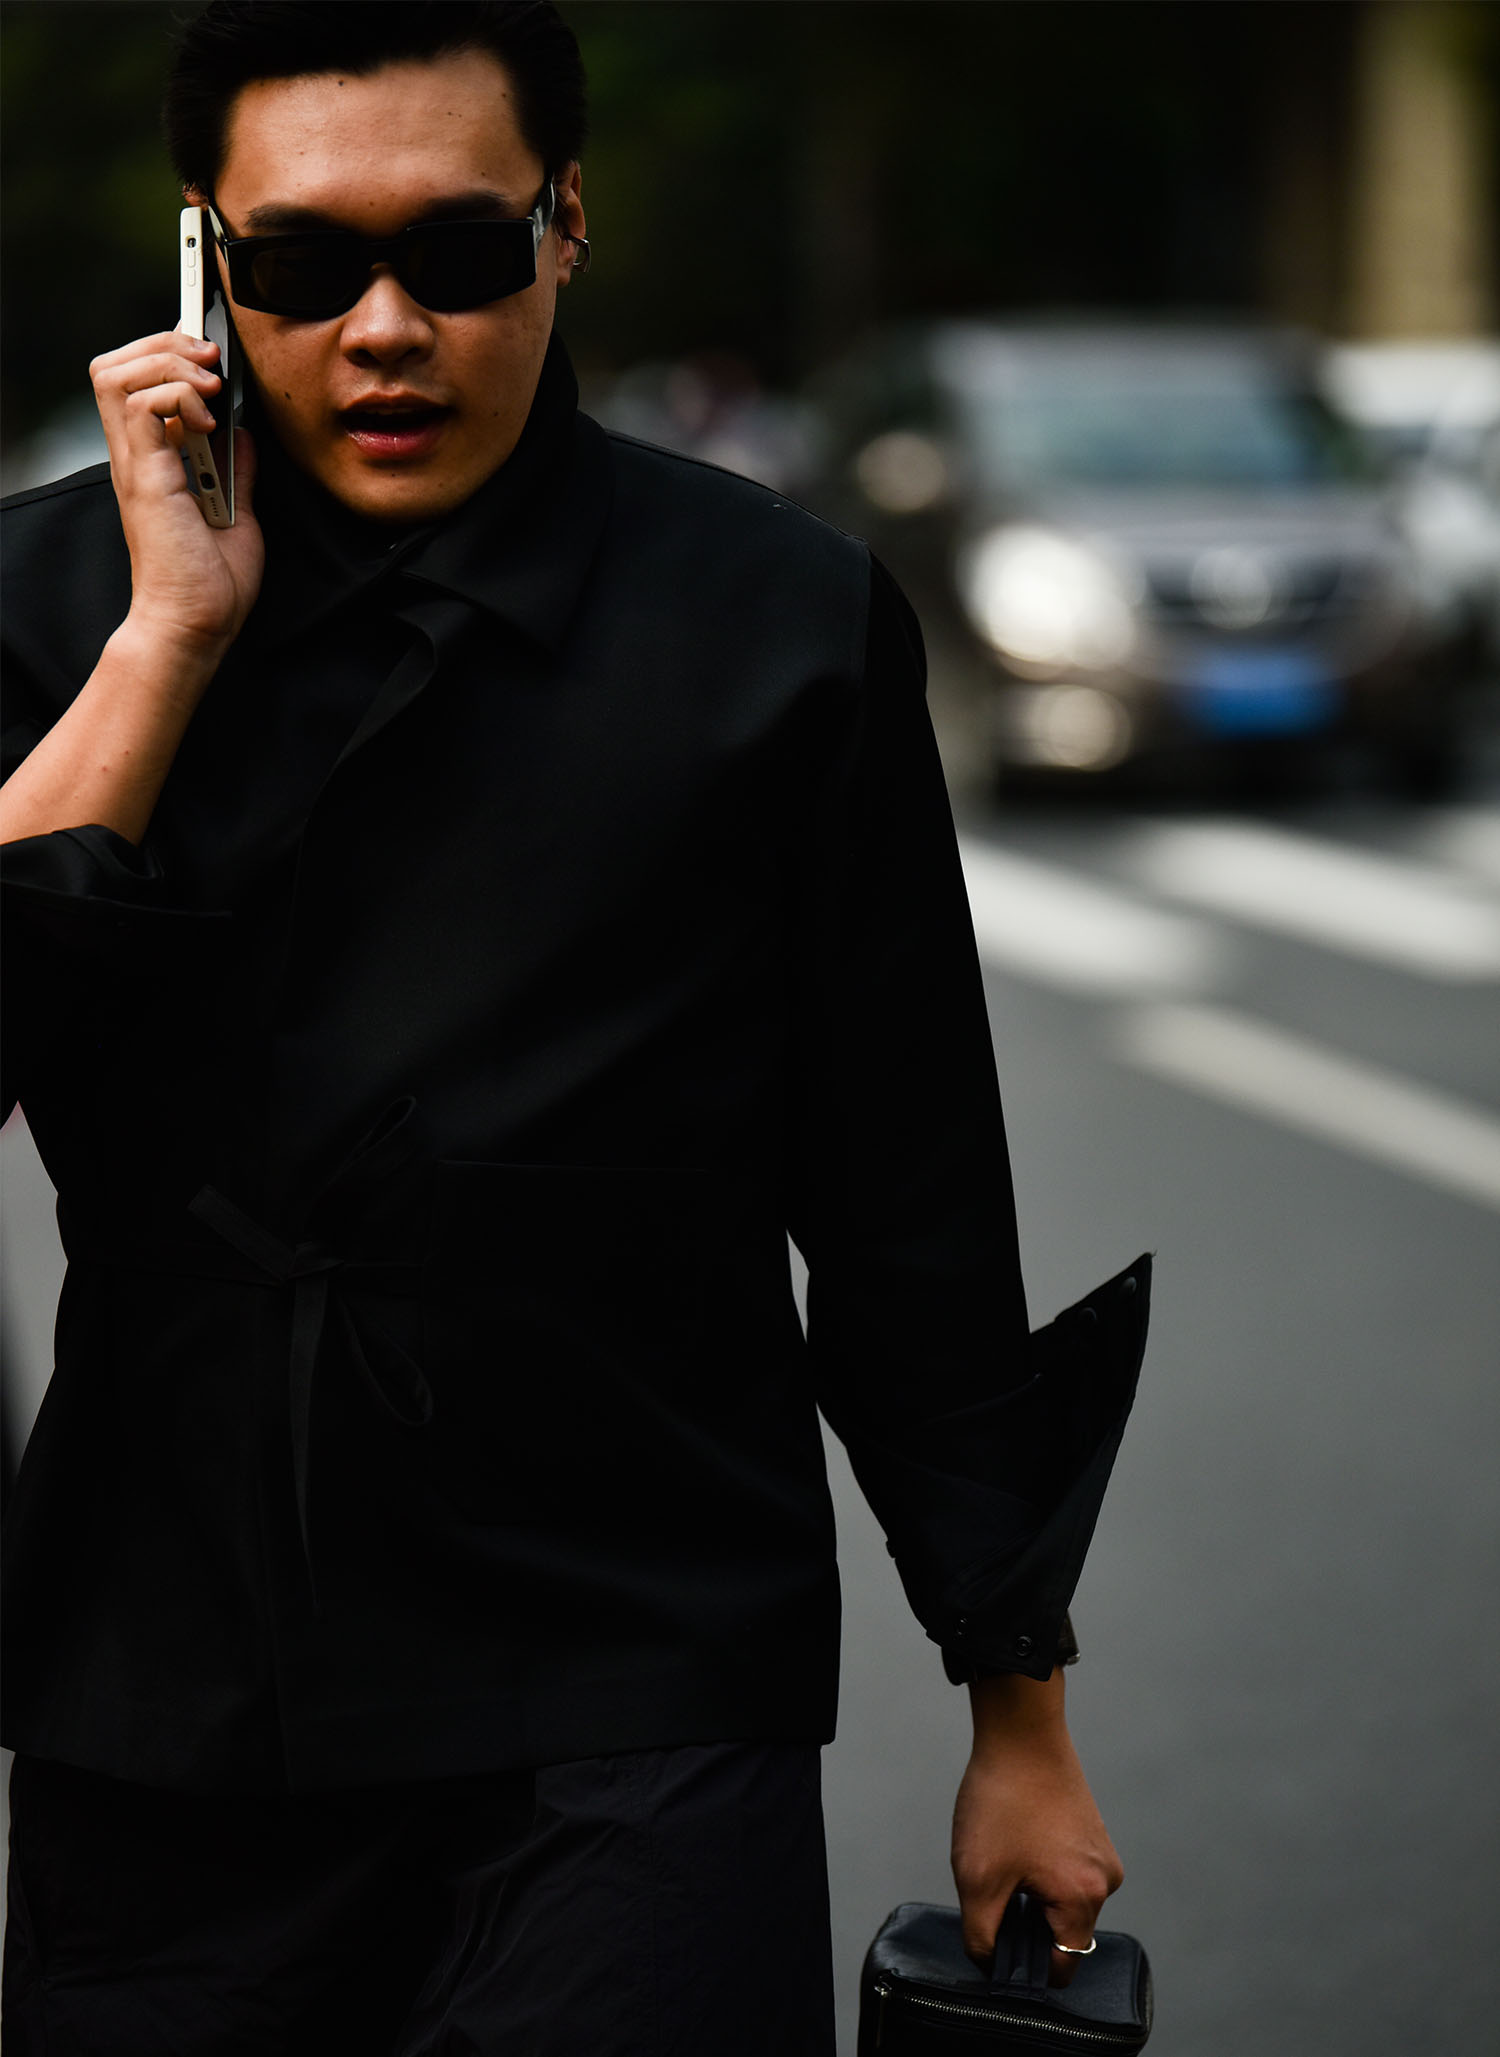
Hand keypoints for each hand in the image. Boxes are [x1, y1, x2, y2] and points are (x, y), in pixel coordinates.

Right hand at [89, 328, 263, 657]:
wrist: (198, 624)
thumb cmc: (211, 584)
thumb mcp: (237, 514)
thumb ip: (236, 472)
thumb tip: (241, 437)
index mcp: (151, 462)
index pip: (131, 382)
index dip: (165, 355)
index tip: (211, 363)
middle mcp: (134, 457)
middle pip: (113, 365)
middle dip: (165, 345)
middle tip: (210, 366)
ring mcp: (135, 464)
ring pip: (116, 372)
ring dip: (169, 364)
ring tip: (208, 389)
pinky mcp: (146, 476)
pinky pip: (142, 403)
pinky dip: (179, 395)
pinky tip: (207, 421)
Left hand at [951, 1671, 1123, 1987]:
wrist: (1021, 1732)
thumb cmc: (1003, 1800)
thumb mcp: (978, 1877)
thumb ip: (982, 1935)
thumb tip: (990, 1963)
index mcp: (1084, 1898)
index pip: (1064, 1966)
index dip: (1026, 1969)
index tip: (996, 1947)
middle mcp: (1105, 1881)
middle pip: (1063, 1933)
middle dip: (1024, 1922)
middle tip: (991, 1891)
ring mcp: (1102, 1854)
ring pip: (1062, 1900)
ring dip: (1030, 1893)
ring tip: (1002, 1857)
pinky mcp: (1092, 1833)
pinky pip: (1066, 1872)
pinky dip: (1039, 1869)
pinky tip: (1014, 1841)